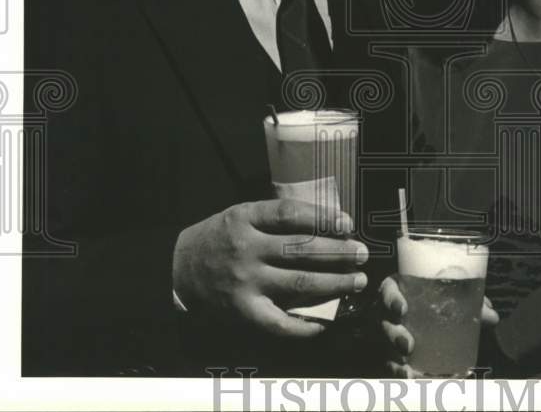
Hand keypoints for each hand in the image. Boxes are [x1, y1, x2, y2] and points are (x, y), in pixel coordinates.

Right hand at [172, 198, 367, 337]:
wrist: (178, 269)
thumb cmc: (219, 238)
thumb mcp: (241, 215)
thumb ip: (275, 218)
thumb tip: (327, 223)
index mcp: (245, 218)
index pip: (290, 214)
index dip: (323, 218)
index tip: (348, 224)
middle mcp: (246, 249)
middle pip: (301, 249)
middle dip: (338, 252)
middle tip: (362, 254)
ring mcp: (245, 282)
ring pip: (299, 282)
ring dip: (334, 282)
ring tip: (357, 281)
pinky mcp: (243, 311)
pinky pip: (279, 322)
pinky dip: (304, 325)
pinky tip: (324, 323)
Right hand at [378, 274, 497, 377]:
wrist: (427, 315)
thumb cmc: (437, 301)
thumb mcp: (451, 298)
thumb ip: (471, 304)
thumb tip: (491, 316)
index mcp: (399, 292)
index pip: (388, 292)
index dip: (392, 300)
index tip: (402, 309)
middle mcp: (388, 314)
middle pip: (384, 324)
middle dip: (394, 336)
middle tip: (409, 345)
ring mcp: (386, 336)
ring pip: (384, 350)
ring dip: (395, 363)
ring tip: (410, 373)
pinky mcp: (390, 356)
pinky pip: (391, 367)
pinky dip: (401, 376)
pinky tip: (414, 382)